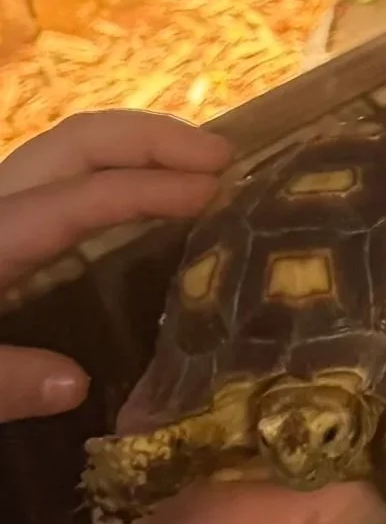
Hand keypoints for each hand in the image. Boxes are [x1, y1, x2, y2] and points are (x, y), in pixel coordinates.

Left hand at [0, 110, 231, 422]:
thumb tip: (76, 384)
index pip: (77, 201)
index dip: (147, 189)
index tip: (215, 192)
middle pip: (77, 143)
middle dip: (153, 139)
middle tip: (226, 158)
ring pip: (71, 156)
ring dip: (140, 150)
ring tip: (204, 168)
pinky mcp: (1, 243)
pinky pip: (66, 189)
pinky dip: (119, 182)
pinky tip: (155, 210)